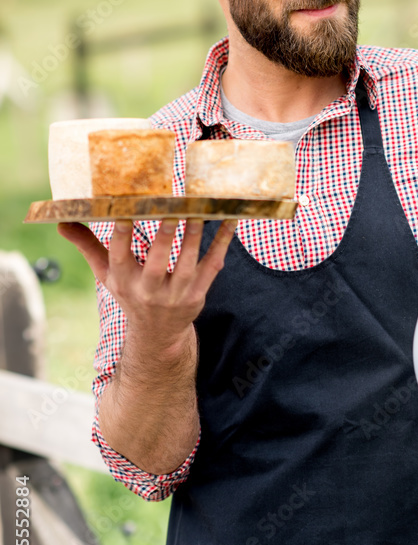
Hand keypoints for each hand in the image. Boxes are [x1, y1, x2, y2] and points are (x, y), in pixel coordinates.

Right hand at [57, 218, 235, 344]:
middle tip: (171, 209)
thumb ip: (88, 246)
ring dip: (194, 237)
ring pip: (186, 264)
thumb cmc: (131, 293)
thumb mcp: (107, 274)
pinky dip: (221, 245)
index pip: (118, 255)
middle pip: (156, 261)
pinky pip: (211, 267)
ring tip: (199, 211)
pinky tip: (230, 222)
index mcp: (122, 280)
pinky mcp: (197, 295)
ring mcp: (175, 295)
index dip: (120, 234)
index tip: (124, 210)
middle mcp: (147, 289)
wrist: (157, 334)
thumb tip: (61, 221)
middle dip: (164, 236)